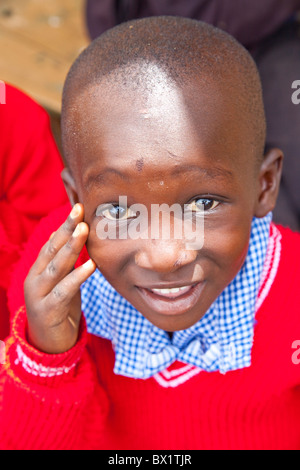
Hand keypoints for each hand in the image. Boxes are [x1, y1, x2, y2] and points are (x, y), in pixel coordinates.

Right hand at [24, 203, 95, 353]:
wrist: (48, 345)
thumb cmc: (59, 309)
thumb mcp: (63, 282)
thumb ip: (66, 262)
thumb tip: (73, 236)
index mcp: (38, 270)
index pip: (51, 243)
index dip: (64, 225)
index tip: (79, 207)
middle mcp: (35, 279)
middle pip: (52, 249)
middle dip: (66, 229)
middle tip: (80, 209)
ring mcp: (39, 295)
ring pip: (56, 266)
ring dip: (70, 247)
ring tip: (84, 230)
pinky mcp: (48, 310)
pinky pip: (65, 290)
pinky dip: (78, 277)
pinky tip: (90, 265)